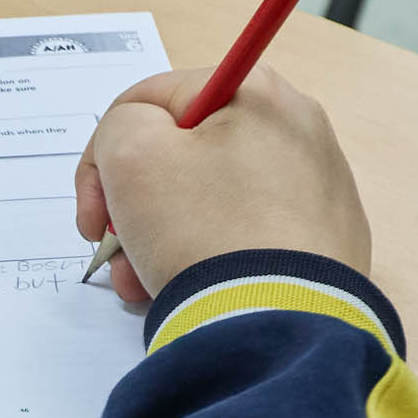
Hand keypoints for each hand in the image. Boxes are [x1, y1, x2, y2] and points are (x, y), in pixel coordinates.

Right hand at [71, 63, 369, 307]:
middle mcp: (299, 130)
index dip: (105, 155)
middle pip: (184, 154)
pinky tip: (191, 290)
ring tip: (145, 282)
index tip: (92, 212)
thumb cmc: (205, 232)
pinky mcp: (325, 241)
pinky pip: (248, 237)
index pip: (153, 101)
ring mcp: (318, 188)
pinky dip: (211, 258)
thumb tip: (138, 143)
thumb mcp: (131, 155)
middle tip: (117, 248)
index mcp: (258, 92)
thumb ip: (119, 125)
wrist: (277, 324)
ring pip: (212, 200)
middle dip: (136, 204)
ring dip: (165, 237)